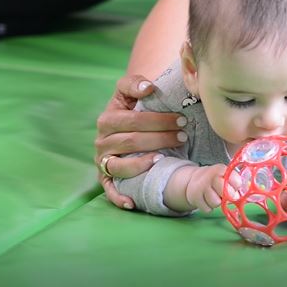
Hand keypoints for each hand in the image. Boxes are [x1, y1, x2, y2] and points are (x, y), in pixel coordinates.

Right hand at [95, 74, 187, 208]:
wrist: (121, 124)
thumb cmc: (131, 108)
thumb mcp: (128, 92)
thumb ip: (134, 83)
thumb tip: (148, 87)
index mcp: (107, 119)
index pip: (132, 120)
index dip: (157, 120)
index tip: (181, 119)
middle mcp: (102, 141)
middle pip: (131, 141)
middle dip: (160, 138)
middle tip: (184, 136)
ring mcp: (103, 161)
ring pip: (121, 165)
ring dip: (143, 163)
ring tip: (166, 158)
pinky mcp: (105, 178)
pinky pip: (110, 190)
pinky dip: (119, 197)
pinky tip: (133, 202)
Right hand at [185, 165, 240, 212]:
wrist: (195, 180)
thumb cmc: (216, 179)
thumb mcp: (224, 175)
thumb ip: (234, 182)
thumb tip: (244, 195)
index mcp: (221, 169)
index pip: (235, 180)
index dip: (237, 186)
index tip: (236, 186)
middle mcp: (210, 176)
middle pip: (224, 191)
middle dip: (228, 196)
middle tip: (226, 195)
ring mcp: (201, 187)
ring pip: (216, 202)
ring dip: (217, 203)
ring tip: (215, 197)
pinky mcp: (194, 197)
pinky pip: (207, 209)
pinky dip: (208, 207)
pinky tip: (207, 200)